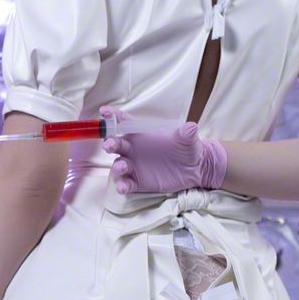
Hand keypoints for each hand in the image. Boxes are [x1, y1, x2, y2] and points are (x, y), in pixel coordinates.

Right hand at [99, 110, 227, 195]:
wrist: (194, 169)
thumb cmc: (188, 148)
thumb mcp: (188, 139)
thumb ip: (186, 133)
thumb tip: (191, 127)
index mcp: (141, 134)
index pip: (124, 122)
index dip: (113, 116)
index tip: (104, 112)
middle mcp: (134, 148)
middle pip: (116, 143)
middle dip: (110, 143)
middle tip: (109, 145)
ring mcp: (134, 165)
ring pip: (119, 164)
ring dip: (118, 165)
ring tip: (122, 167)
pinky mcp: (138, 181)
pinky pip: (127, 183)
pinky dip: (123, 185)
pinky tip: (122, 187)